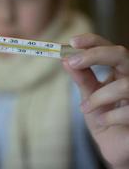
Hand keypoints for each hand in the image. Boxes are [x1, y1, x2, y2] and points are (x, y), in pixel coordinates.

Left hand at [62, 33, 128, 168]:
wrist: (114, 146)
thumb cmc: (103, 117)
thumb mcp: (89, 96)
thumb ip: (81, 78)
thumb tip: (65, 59)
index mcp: (120, 70)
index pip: (109, 47)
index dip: (92, 41)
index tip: (71, 42)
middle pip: (122, 54)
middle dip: (95, 55)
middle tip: (72, 62)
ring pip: (124, 85)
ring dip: (98, 97)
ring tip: (85, 108)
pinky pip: (128, 112)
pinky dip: (108, 117)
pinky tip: (103, 122)